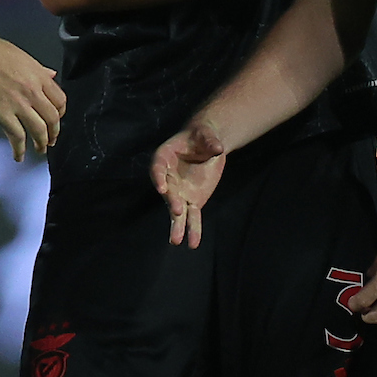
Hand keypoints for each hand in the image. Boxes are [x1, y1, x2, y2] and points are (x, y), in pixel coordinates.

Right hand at [0, 29, 64, 161]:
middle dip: (54, 132)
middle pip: (53, 118)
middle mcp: (33, 90)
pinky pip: (18, 137)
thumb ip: (37, 68)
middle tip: (51, 139)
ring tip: (39, 150)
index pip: (60, 99)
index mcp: (38, 74)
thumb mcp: (18, 54)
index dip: (60, 113)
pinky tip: (18, 155)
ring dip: (41, 143)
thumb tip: (50, 75)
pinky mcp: (2, 114)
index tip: (56, 119)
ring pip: (40, 130)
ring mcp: (19, 103)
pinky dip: (20, 150)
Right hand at [149, 117, 229, 247]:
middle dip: (171, 202)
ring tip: (176, 241)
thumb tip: (218, 148)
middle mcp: (168, 178)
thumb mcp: (206, 133)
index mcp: (165, 157)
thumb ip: (210, 140)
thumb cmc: (201, 135)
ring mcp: (180, 192)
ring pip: (177, 211)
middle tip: (175, 211)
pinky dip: (194, 229)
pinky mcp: (193, 201)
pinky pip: (192, 217)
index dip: (159, 177)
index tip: (162, 188)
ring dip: (177, 225)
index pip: (158, 168)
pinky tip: (193, 243)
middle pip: (168, 192)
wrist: (205, 144)